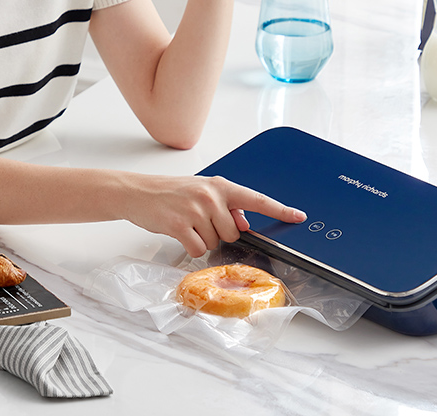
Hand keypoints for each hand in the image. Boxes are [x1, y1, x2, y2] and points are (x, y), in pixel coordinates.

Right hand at [121, 173, 306, 256]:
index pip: (256, 199)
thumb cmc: (172, 193)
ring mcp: (196, 210)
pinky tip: (180, 233)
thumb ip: (226, 206)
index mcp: (220, 186)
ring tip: (187, 224)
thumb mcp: (202, 192)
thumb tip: (244, 224)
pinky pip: (199, 250)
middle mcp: (211, 196)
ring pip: (216, 243)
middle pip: (234, 233)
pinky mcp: (181, 225)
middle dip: (220, 234)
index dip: (279, 210)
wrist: (139, 192)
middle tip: (200, 221)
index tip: (298, 217)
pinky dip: (191, 248)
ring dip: (204, 240)